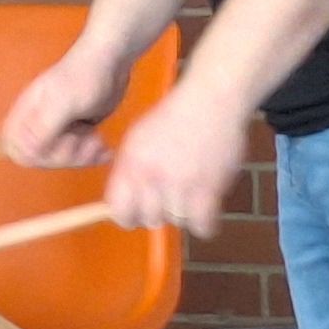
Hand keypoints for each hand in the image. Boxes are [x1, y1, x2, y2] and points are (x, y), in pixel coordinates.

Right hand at [1, 46, 129, 169]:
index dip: (35, 155)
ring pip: (62, 158)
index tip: (59, 144)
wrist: (112, 60)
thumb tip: (25, 151)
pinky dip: (93, 156)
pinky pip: (78, 154)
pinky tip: (106, 150)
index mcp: (27, 114)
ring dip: (82, 156)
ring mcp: (57, 128)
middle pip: (41, 158)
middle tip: (86, 140)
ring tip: (99, 142)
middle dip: (66, 156)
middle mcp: (38, 123)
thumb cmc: (84, 75)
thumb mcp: (64, 102)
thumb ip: (43, 127)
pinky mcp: (75, 131)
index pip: (15, 148)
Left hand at [101, 86, 252, 235]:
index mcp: (130, 164)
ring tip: (192, 191)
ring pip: (176, 221)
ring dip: (185, 213)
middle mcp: (150, 176)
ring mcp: (179, 183)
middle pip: (149, 219)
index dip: (127, 217)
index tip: (137, 216)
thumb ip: (128, 172)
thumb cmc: (174, 119)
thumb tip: (120, 205)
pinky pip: (202, 226)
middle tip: (172, 198)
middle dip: (160, 213)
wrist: (210, 101)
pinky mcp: (207, 189)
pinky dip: (205, 223)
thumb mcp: (138, 141)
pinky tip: (207, 208)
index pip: (118, 209)